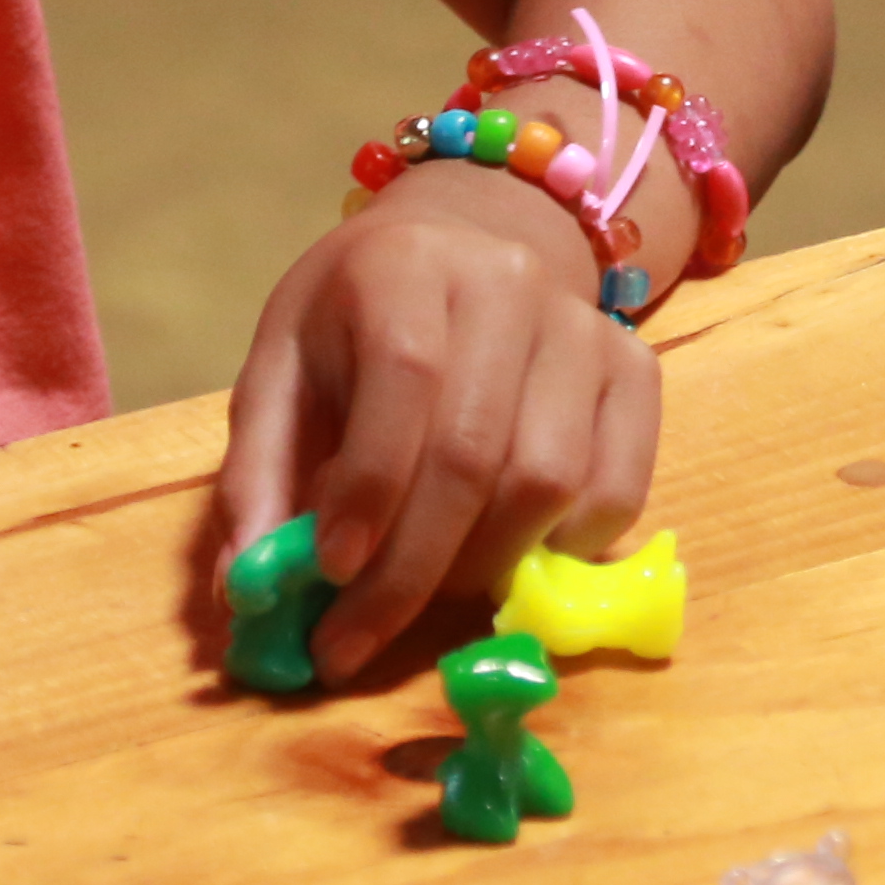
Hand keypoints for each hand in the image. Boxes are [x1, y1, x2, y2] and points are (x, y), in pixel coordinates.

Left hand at [214, 163, 657, 678]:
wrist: (463, 246)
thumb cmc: (356, 321)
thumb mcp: (281, 369)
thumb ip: (258, 473)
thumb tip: (248, 589)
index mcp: (408, 263)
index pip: (407, 375)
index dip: (371, 485)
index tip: (329, 572)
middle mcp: (512, 281)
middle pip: (478, 449)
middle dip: (410, 567)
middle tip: (354, 639)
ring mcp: (588, 326)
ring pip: (552, 481)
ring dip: (480, 567)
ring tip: (423, 591)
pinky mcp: (636, 371)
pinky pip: (616, 492)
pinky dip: (557, 554)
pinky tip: (500, 560)